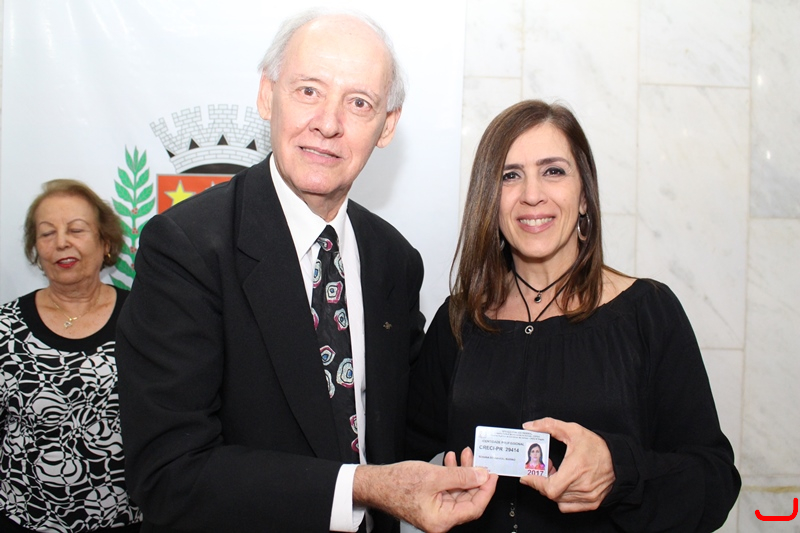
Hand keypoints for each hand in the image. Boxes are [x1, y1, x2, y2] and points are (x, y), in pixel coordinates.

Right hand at [354, 456, 496, 532]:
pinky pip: (448, 488)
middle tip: (479, 460)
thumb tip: (481, 476)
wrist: (375, 483)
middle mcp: (440, 520)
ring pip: (458, 491)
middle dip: (474, 476)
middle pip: (467, 499)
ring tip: (464, 455)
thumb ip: (461, 476)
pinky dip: (452, 474)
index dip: (486, 490)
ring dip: (463, 472)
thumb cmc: (396, 484)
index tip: (492, 475)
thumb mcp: (434, 476)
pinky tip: (452, 460)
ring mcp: (436, 511)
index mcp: (442, 520)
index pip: (474, 507)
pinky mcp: (431, 501)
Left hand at [520, 417, 614, 512]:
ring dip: (552, 488)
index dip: (535, 483)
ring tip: (555, 473)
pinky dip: (562, 497)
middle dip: (542, 482)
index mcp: (576, 469)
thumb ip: (549, 425)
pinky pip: (568, 506)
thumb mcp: (573, 430)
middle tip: (544, 469)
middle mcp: (582, 486)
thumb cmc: (597, 446)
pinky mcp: (592, 502)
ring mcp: (588, 497)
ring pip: (559, 499)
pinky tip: (564, 484)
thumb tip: (530, 426)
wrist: (619, 459)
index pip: (549, 487)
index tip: (526, 477)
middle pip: (552, 493)